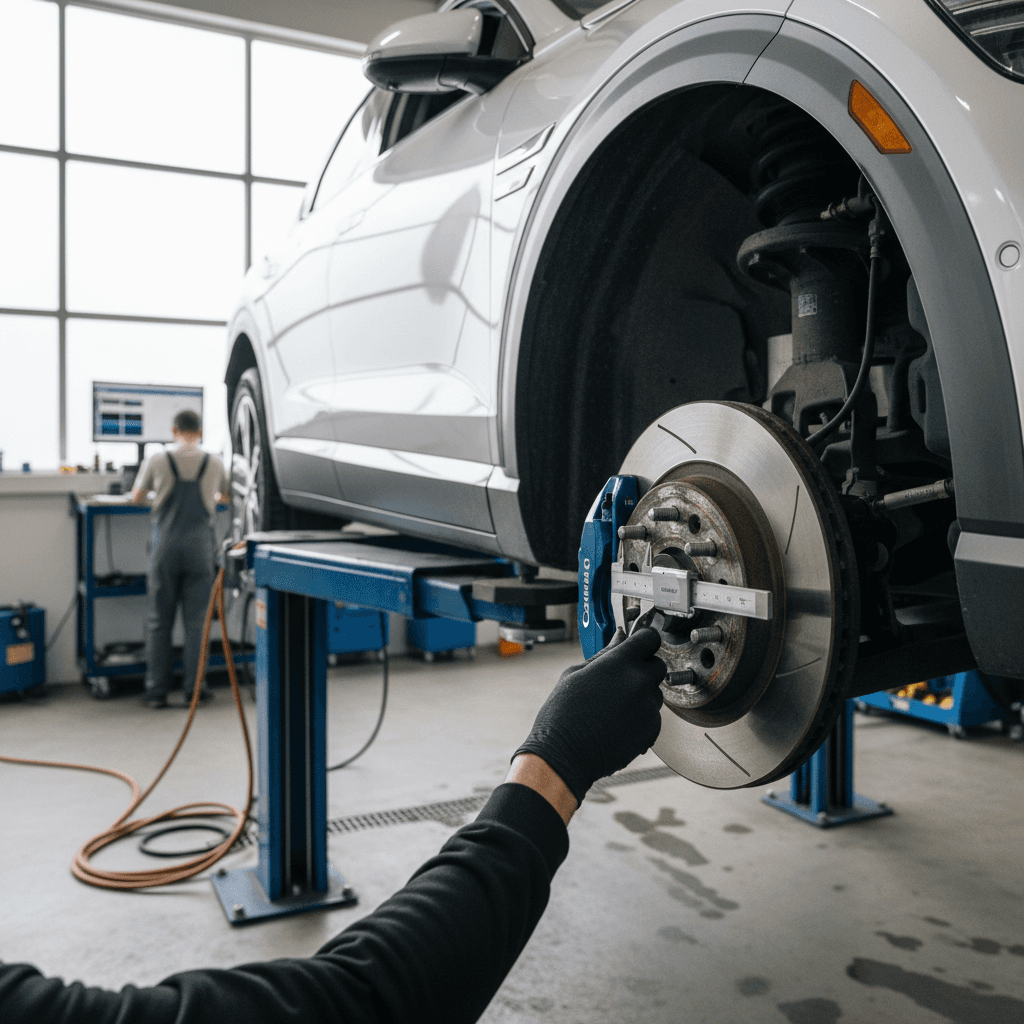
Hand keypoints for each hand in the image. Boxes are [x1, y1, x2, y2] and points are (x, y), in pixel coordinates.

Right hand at [512, 627, 665, 805]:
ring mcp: (647, 706)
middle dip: (644, 668)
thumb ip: (605, 653)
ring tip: (615, 707)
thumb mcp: (576, 674)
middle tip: (621, 679)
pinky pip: (654, 716)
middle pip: (658, 664)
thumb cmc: (563, 714)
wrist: (565, 754)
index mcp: (619, 662)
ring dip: (642, 695)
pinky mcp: (652, 729)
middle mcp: (638, 682)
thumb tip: (620, 637)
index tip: (638, 646)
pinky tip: (618, 723)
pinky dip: (642, 718)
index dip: (644, 641)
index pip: (650, 638)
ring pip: (655, 692)